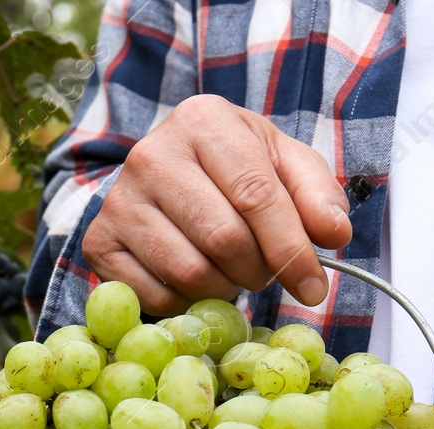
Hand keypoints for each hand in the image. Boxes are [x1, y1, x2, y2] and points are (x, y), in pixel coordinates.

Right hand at [81, 94, 351, 315]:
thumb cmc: (233, 168)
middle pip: (223, 239)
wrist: (165, 174)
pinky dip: (186, 304)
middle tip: (265, 274)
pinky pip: (154, 296)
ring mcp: (118, 201)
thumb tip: (334, 236)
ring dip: (224, 290)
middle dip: (258, 271)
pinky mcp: (99, 243)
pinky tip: (194, 282)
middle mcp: (150, 154)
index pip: (256, 194)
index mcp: (202, 121)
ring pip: (188, 273)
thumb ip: (317, 195)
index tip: (315, 288)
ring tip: (231, 273)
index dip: (291, 248)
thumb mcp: (283, 164)